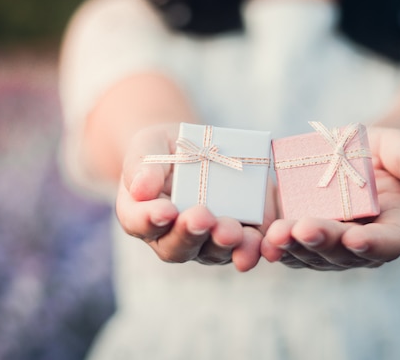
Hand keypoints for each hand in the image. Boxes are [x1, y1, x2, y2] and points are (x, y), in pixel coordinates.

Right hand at [116, 123, 275, 271]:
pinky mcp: (238, 237)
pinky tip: (259, 241)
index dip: (149, 220)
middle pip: (177, 246)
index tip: (164, 211)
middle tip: (201, 218)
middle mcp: (172, 237)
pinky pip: (244, 249)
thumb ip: (142, 166)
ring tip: (231, 230)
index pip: (140, 223)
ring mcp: (205, 242)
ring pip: (212, 252)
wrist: (201, 147)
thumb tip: (141, 189)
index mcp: (142, 215)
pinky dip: (251, 248)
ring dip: (222, 243)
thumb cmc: (165, 149)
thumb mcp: (149, 145)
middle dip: (190, 233)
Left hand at [261, 127, 399, 270]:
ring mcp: (328, 247)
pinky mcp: (300, 240)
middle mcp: (360, 246)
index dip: (373, 244)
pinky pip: (286, 247)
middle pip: (343, 253)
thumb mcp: (397, 147)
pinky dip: (271, 245)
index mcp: (393, 228)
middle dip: (322, 242)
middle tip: (303, 229)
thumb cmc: (379, 153)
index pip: (387, 242)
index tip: (357, 238)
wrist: (349, 158)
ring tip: (275, 234)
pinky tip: (258, 239)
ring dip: (292, 247)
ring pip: (310, 254)